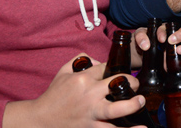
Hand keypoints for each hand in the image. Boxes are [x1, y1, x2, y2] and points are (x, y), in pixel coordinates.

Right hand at [3, 54, 144, 127]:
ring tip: (141, 102)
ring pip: (116, 110)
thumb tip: (99, 61)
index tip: (119, 75)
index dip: (116, 69)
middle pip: (116, 85)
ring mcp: (90, 113)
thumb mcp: (63, 71)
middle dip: (131, 83)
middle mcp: (88, 95)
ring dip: (132, 106)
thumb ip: (81, 60)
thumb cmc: (53, 96)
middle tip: (136, 85)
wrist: (40, 120)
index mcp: (82, 79)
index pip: (106, 68)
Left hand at [133, 24, 180, 73]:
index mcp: (166, 30)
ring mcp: (178, 51)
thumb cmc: (142, 42)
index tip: (161, 39)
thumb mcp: (139, 36)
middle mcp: (175, 39)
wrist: (140, 57)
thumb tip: (146, 45)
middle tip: (172, 41)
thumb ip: (140, 37)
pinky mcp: (178, 63)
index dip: (166, 32)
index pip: (170, 27)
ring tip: (179, 51)